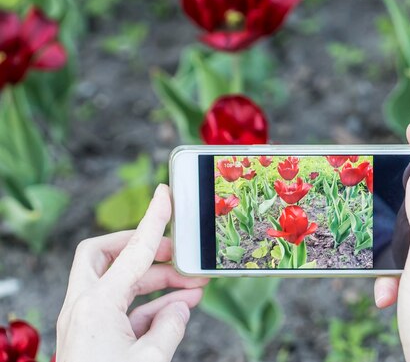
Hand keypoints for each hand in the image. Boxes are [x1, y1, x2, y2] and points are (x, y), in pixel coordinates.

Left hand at [55, 184, 208, 361]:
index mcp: (96, 304)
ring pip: (119, 283)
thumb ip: (170, 327)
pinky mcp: (94, 337)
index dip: (153, 219)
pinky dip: (151, 306)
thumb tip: (180, 308)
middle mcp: (85, 306)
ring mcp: (87, 321)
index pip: (133, 251)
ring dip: (157, 283)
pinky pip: (124, 310)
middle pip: (107, 255)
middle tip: (177, 253)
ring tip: (194, 288)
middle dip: (143, 249)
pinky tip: (179, 311)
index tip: (164, 194)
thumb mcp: (150, 359)